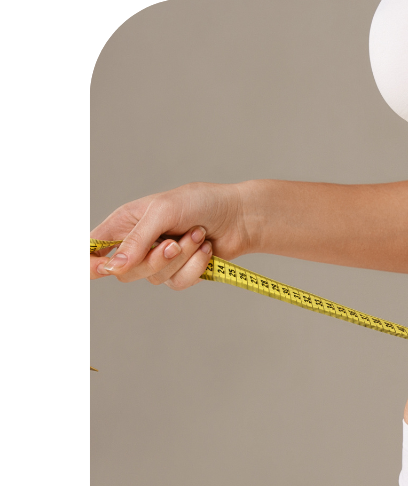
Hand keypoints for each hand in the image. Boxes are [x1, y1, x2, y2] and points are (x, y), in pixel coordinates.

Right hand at [90, 181, 250, 287]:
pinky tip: (206, 249)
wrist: (239, 216)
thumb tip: (115, 267)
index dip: (90, 262)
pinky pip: (179, 282)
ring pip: (155, 278)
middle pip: (125, 272)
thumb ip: (137, 239)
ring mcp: (160, 261)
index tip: (98, 268)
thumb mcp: (163, 212)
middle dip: (154, 259)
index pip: (94, 248)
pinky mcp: (181, 273)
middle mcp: (139, 244)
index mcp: (125, 223)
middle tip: (174, 242)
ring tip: (197, 235)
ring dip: (182, 258)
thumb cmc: (200, 203)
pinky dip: (195, 266)